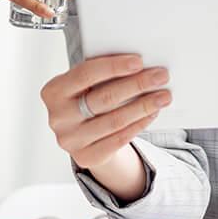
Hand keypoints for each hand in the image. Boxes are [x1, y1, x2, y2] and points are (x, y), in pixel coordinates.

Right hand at [42, 54, 172, 197]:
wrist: (80, 134)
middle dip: (137, 85)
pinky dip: (139, 124)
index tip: (139, 61)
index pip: (85, 74)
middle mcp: (58, 118)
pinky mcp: (86, 157)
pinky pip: (118, 139)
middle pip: (104, 98)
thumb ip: (102, 73)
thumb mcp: (85, 84)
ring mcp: (70, 140)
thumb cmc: (86, 99)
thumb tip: (140, 64)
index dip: (113, 67)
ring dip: (144, 106)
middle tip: (161, 76)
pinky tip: (152, 113)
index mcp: (53, 92)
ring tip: (164, 96)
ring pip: (115, 120)